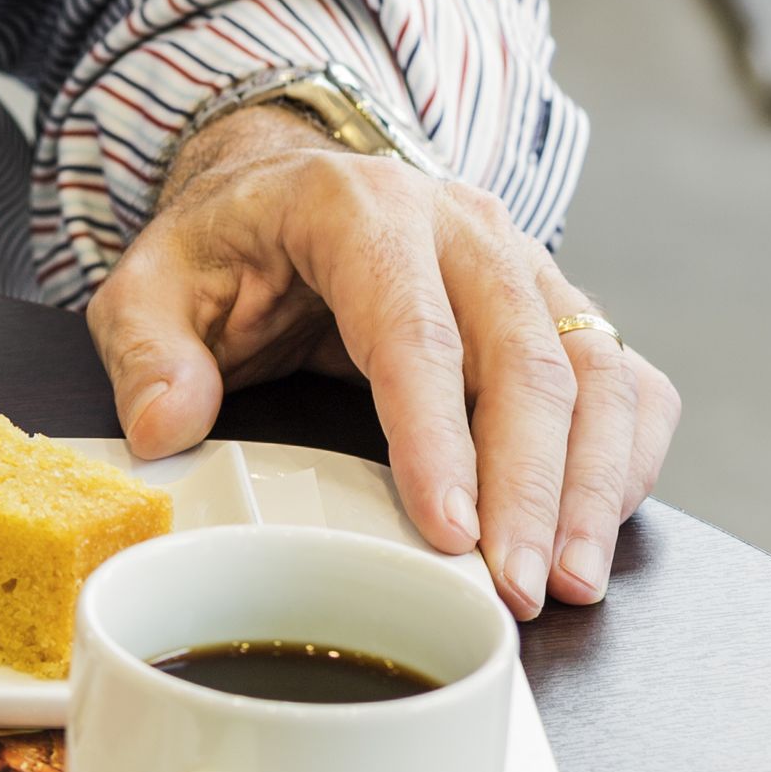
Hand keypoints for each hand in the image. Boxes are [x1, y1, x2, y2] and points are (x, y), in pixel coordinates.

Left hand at [87, 107, 678, 617]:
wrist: (280, 185)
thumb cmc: (223, 244)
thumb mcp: (147, 284)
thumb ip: (148, 352)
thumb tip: (165, 429)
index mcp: (359, 209)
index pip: (413, 329)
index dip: (436, 434)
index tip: (448, 528)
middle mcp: (462, 226)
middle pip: (526, 355)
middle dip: (529, 484)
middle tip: (515, 586)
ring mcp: (522, 263)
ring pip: (594, 368)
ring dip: (591, 482)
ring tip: (566, 579)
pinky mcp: (556, 305)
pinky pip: (623, 378)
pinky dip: (623, 456)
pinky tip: (597, 529)